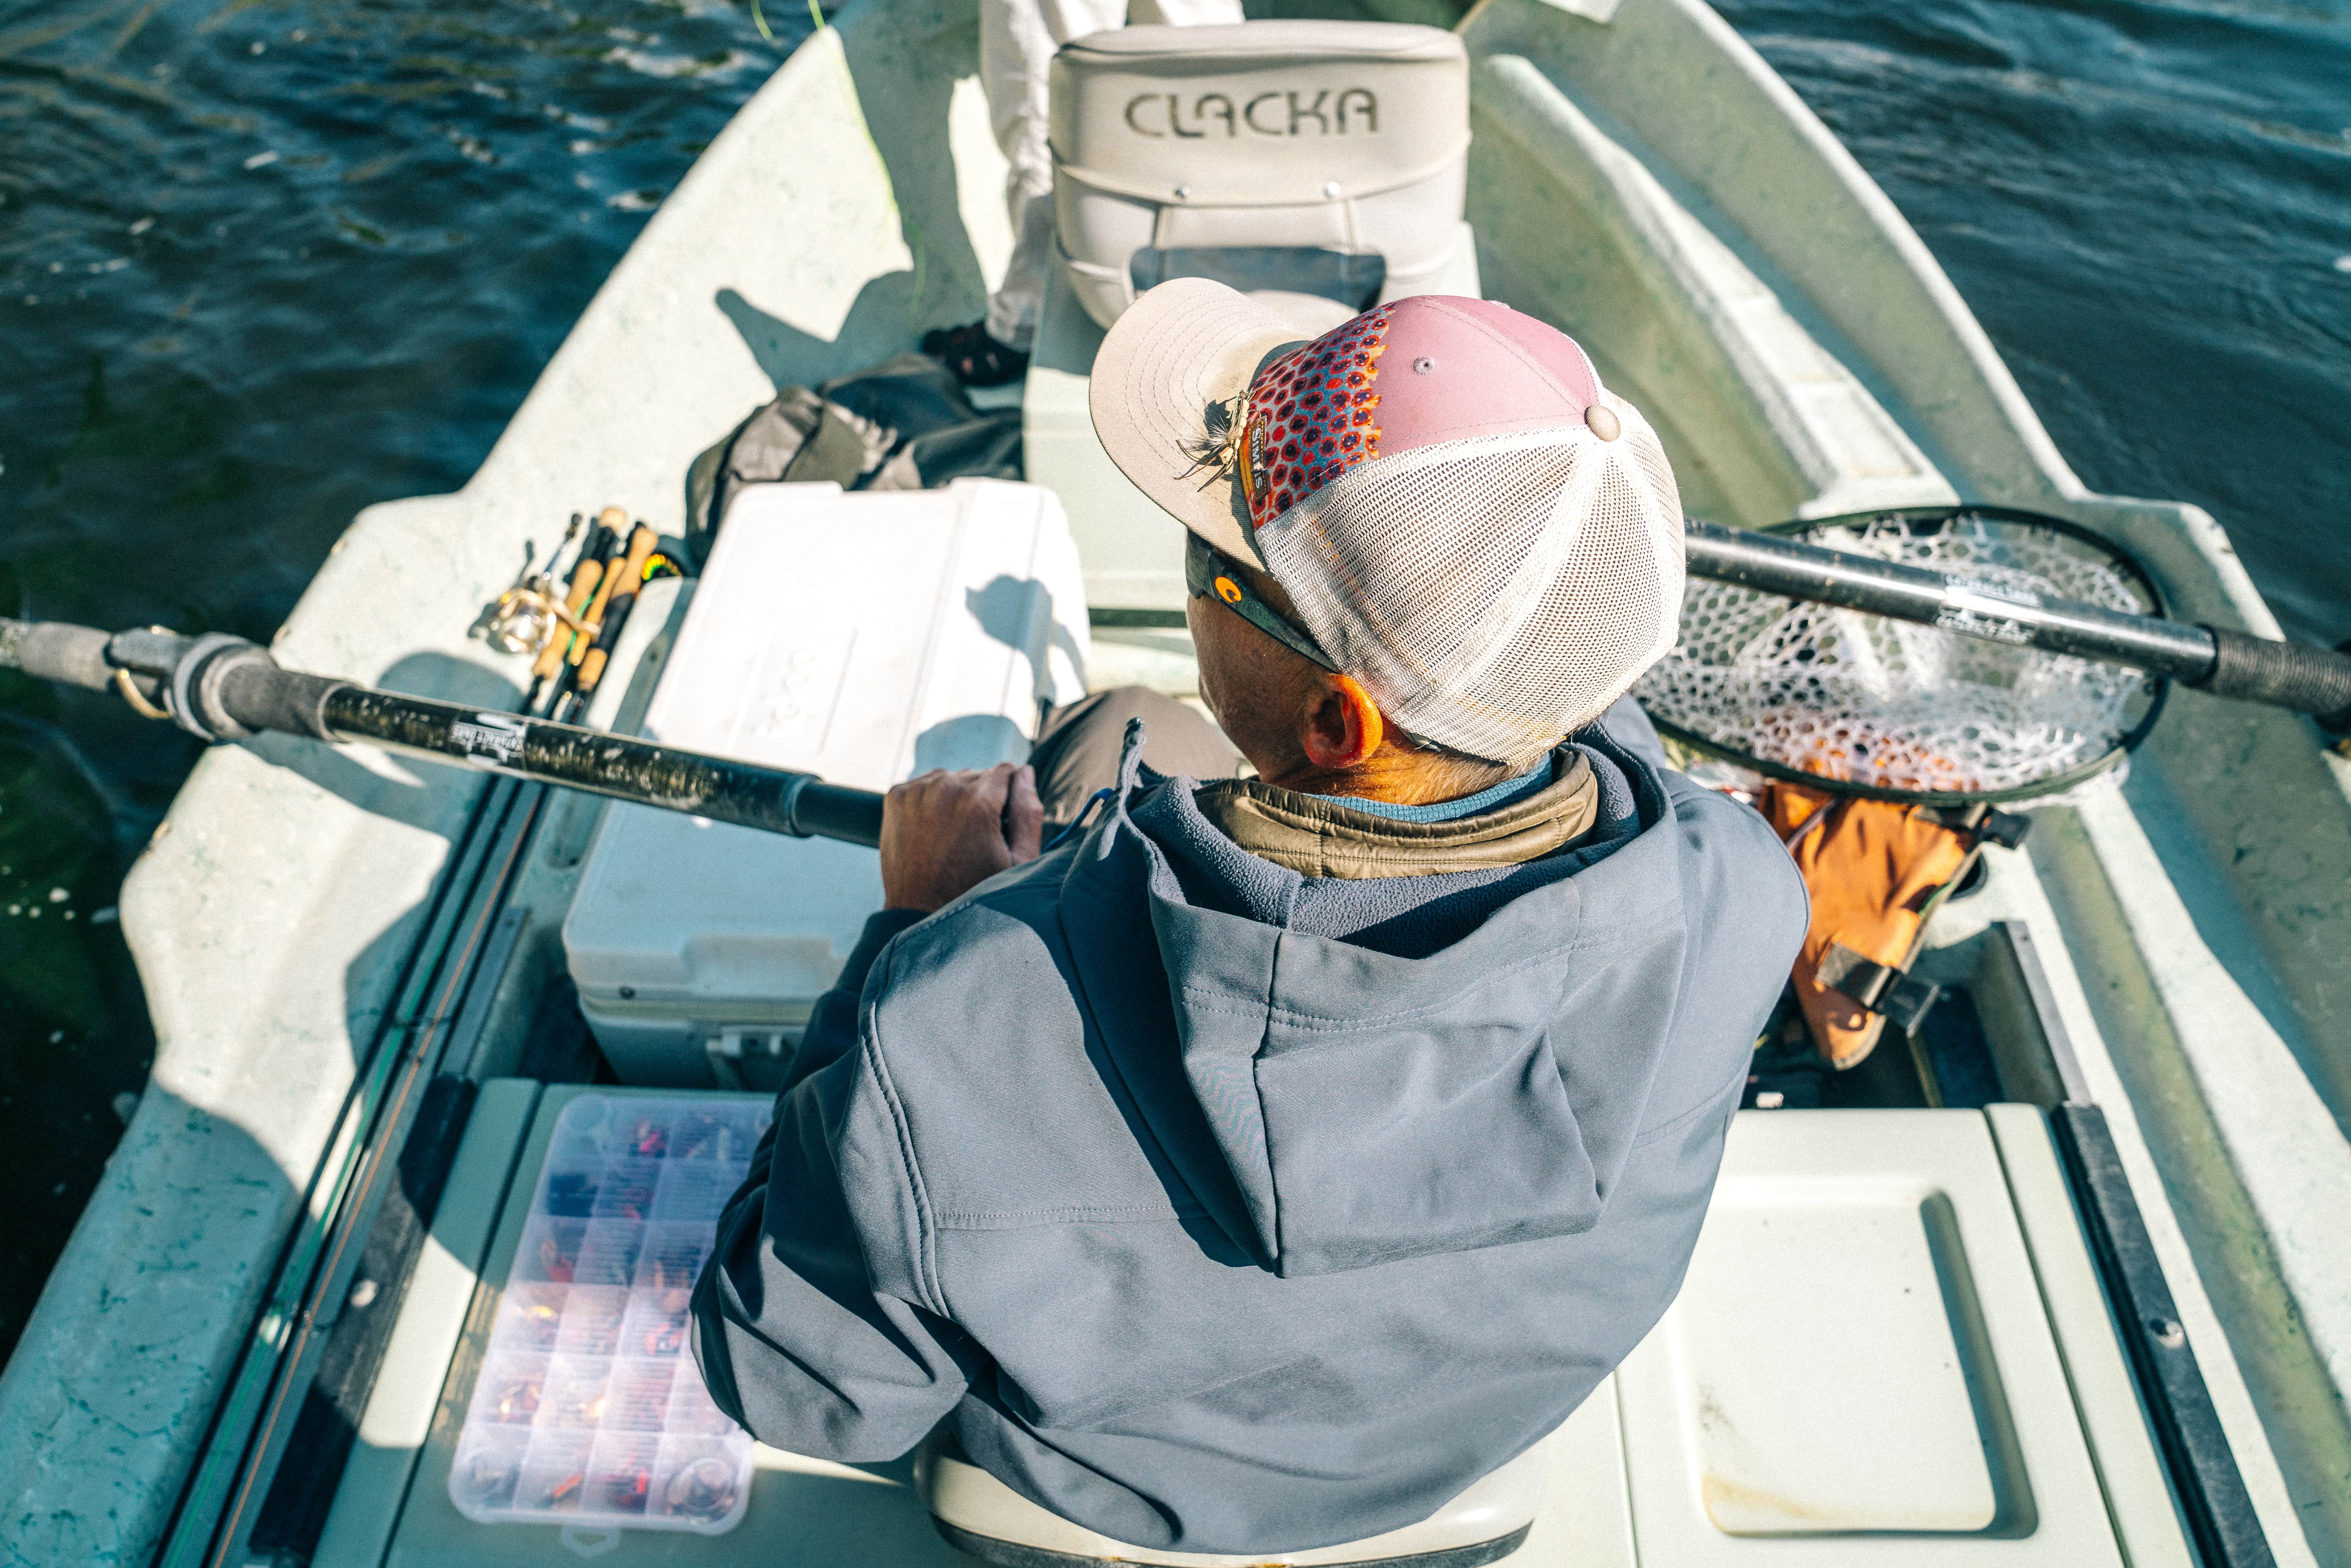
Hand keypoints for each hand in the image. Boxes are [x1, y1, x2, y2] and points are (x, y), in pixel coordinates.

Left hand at [880, 762, 1042, 912]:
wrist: (919, 913)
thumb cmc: (974, 892)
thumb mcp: (1019, 861)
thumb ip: (1029, 812)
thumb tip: (1025, 772)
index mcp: (978, 801)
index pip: (1008, 771)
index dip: (1010, 798)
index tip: (1001, 824)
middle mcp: (945, 788)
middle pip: (979, 775)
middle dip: (984, 798)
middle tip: (975, 837)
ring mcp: (916, 791)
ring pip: (952, 778)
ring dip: (957, 797)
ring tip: (953, 834)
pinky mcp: (896, 797)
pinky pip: (925, 783)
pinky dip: (932, 800)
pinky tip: (934, 828)